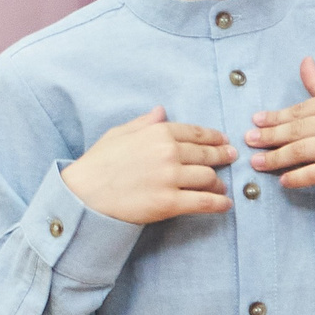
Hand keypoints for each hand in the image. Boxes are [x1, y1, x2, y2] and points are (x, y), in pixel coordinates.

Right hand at [60, 107, 237, 224]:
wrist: (83, 195)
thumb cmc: (97, 164)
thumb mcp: (118, 134)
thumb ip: (143, 123)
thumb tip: (161, 110)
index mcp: (158, 133)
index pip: (196, 133)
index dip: (214, 137)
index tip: (223, 141)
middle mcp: (168, 153)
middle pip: (207, 155)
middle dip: (222, 156)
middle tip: (231, 158)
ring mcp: (170, 179)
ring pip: (209, 178)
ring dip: (218, 183)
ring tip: (221, 186)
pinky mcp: (169, 203)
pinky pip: (204, 202)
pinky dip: (218, 204)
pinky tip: (225, 204)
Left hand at [246, 58, 314, 188]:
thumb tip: (304, 61)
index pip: (300, 110)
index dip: (276, 117)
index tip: (256, 121)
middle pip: (297, 130)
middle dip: (269, 136)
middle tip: (248, 141)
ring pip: (303, 151)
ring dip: (276, 158)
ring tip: (258, 162)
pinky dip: (299, 177)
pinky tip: (283, 180)